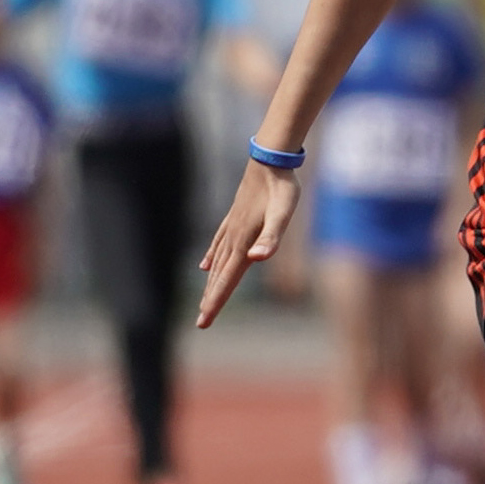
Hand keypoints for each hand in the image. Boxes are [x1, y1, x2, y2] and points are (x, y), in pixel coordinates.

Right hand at [196, 161, 301, 327]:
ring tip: (204, 302)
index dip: (216, 302)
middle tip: (201, 323)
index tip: (203, 322)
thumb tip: (258, 258)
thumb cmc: (281, 189)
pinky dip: (210, 258)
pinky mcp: (234, 219)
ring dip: (210, 283)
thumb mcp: (283, 214)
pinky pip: (218, 244)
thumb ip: (272, 238)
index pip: (227, 279)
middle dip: (211, 300)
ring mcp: (232, 228)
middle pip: (219, 276)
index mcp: (244, 243)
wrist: (271, 160)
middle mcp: (234, 239)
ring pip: (217, 263)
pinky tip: (204, 266)